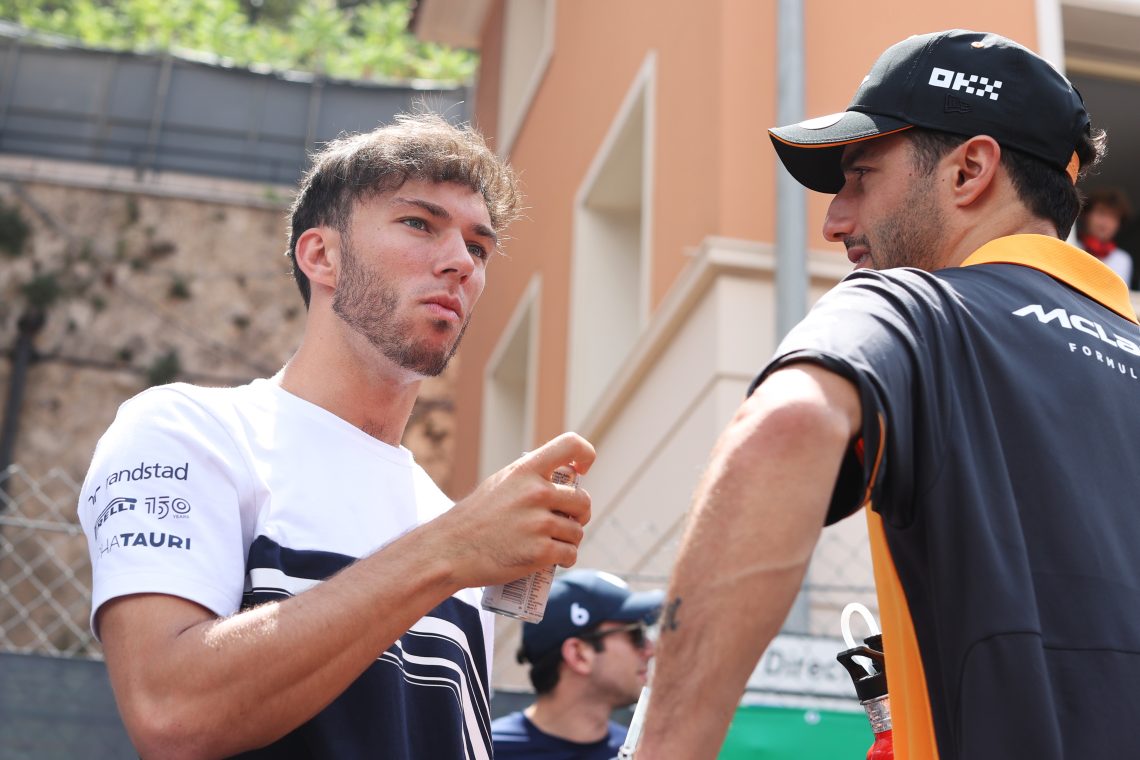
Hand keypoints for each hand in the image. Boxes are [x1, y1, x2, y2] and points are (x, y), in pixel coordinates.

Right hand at [435, 432, 594, 587]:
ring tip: (553, 542)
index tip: (582, 471)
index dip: (586, 455)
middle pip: (583, 501)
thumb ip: (530, 477)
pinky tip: (556, 559)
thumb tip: (563, 475)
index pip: (571, 445)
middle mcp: (536, 493)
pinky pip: (570, 554)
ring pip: (577, 532)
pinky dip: (566, 558)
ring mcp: (539, 523)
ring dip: (570, 540)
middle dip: (579, 514)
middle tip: (567, 521)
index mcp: (526, 471)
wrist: (450, 550)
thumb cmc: (474, 517)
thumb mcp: (501, 483)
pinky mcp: (540, 552)